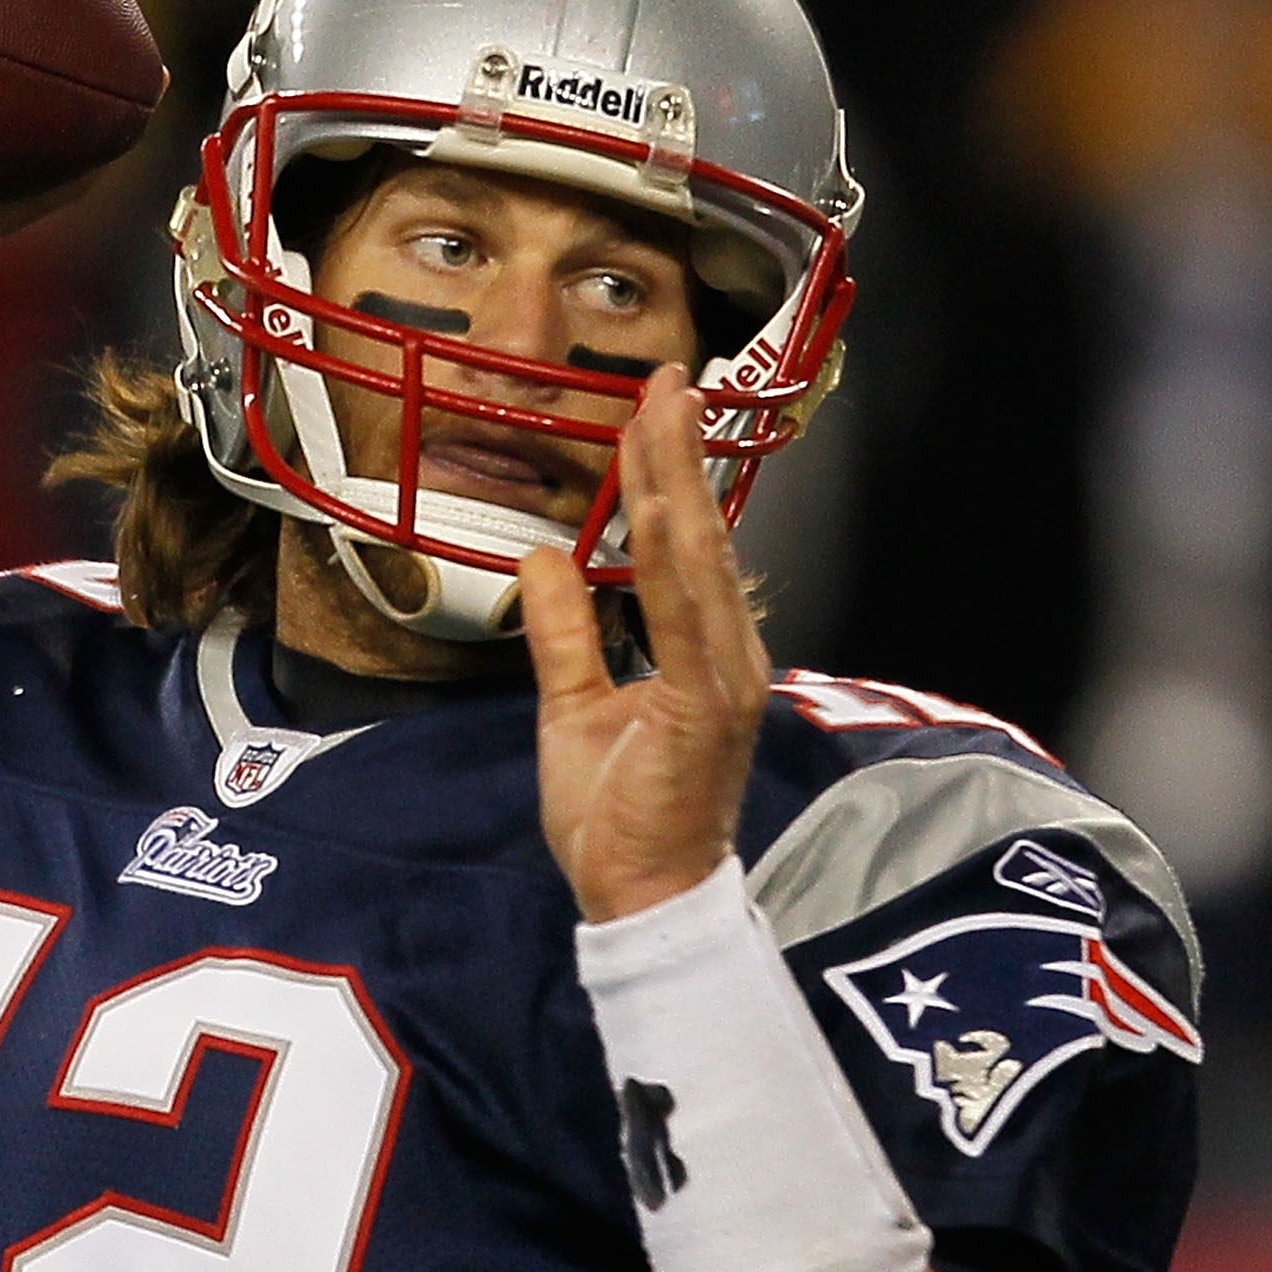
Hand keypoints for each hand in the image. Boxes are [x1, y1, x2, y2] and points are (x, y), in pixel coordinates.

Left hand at [519, 364, 769, 923]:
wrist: (642, 896)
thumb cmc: (619, 815)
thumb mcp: (571, 706)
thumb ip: (565, 631)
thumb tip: (543, 558)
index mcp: (703, 652)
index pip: (684, 545)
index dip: (669, 470)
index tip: (653, 403)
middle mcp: (728, 655)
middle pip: (700, 536)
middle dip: (680, 452)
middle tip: (665, 375)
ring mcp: (726, 679)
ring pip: (699, 562)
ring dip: (680, 482)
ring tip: (664, 411)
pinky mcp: (708, 707)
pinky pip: (687, 621)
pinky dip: (673, 561)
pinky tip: (659, 508)